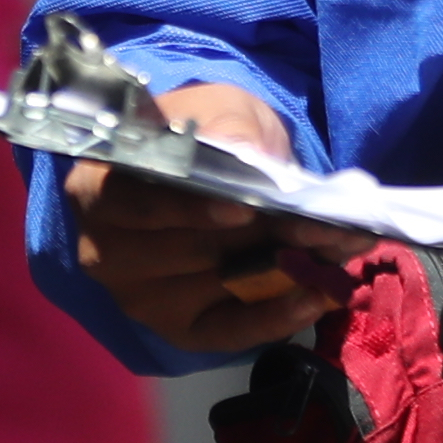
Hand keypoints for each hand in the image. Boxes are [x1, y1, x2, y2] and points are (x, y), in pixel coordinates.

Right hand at [66, 79, 365, 352]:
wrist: (198, 167)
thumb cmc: (198, 135)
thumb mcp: (215, 111)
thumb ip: (229, 130)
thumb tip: (248, 157)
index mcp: (97, 190)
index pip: (138, 204)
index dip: (191, 208)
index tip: (245, 206)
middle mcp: (106, 253)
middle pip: (190, 251)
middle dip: (266, 236)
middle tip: (331, 223)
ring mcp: (140, 298)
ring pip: (219, 287)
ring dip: (289, 269)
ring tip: (344, 246)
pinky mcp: (177, 328)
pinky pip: (230, 330)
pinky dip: (279, 315)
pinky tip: (320, 294)